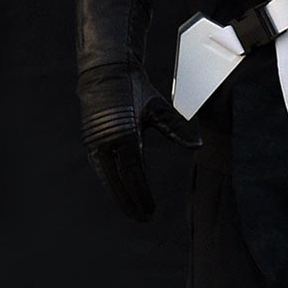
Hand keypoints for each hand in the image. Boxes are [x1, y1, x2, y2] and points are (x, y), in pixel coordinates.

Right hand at [79, 62, 200, 220]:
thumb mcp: (158, 107)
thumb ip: (177, 128)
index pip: (134, 174)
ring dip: (119, 196)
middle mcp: (107, 141)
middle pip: (119, 182)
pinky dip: (110, 182)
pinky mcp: (90, 140)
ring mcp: (95, 142)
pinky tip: (119, 191)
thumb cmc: (133, 87)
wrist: (105, 69)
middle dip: (131, 202)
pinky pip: (101, 168)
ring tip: (131, 211)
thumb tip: (197, 144)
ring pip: (107, 178)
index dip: (142, 195)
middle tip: (143, 218)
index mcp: (125, 134)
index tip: (150, 210)